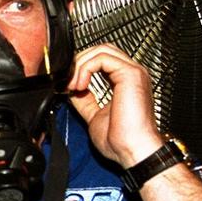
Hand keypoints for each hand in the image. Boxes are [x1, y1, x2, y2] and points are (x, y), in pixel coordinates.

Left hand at [66, 44, 164, 167]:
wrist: (132, 150)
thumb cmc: (121, 140)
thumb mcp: (94, 115)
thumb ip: (85, 100)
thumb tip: (72, 90)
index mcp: (124, 82)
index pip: (101, 60)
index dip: (81, 68)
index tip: (67, 86)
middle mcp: (131, 74)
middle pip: (101, 50)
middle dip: (79, 63)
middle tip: (67, 83)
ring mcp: (133, 72)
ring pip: (101, 50)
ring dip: (80, 65)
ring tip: (73, 85)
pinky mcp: (131, 74)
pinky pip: (102, 58)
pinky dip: (85, 68)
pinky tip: (80, 85)